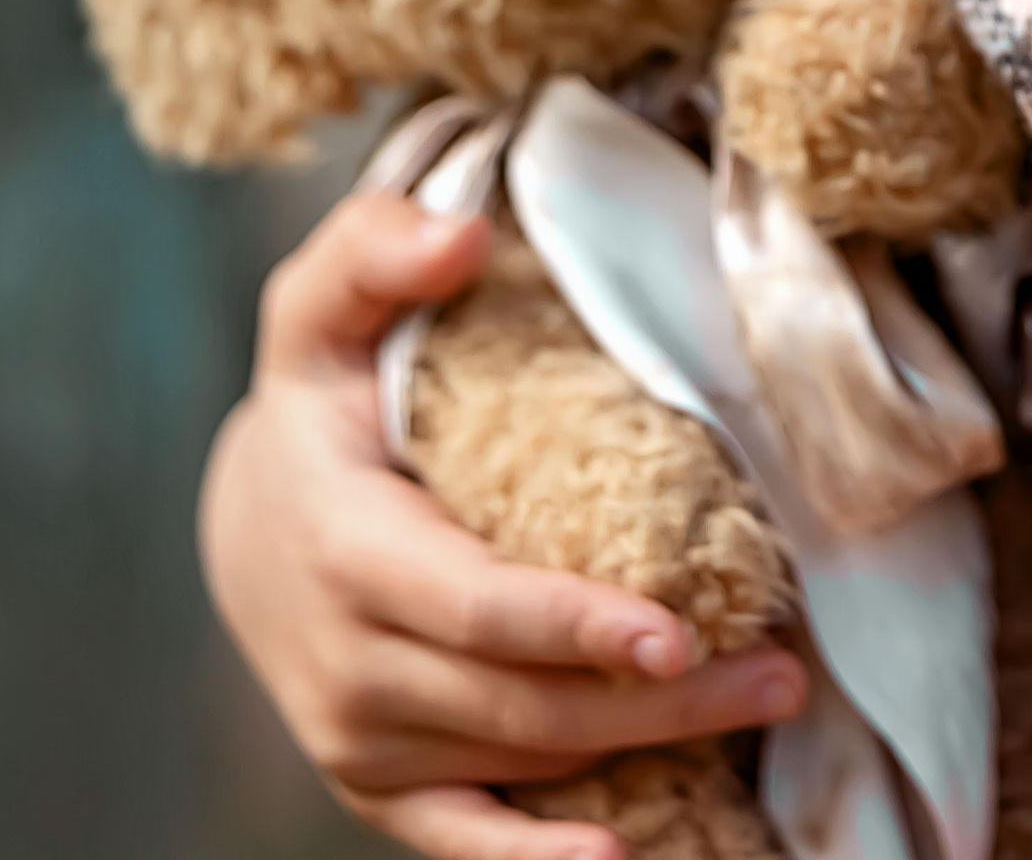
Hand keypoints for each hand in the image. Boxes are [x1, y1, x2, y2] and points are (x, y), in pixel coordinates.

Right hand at [199, 188, 806, 859]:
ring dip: (647, 749)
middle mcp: (346, 666)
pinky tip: (628, 855)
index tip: (676, 633)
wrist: (249, 522)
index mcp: (342, 549)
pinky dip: (541, 859)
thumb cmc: (317, 395)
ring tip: (768, 699)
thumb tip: (460, 234)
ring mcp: (360, 739)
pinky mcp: (380, 784)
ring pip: (523, 760)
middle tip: (782, 669)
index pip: (473, 606)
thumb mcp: (319, 303)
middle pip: (522, 700)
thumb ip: (377, 247)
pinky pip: (464, 839)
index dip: (574, 626)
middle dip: (658, 697)